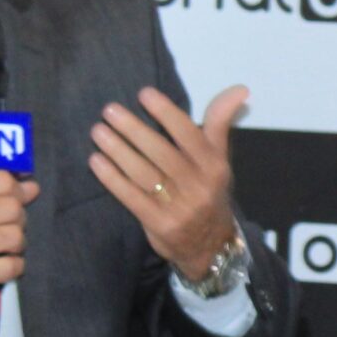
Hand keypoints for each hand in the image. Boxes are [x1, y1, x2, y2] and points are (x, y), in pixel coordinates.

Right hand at [0, 170, 39, 318]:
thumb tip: (31, 186)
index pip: (1, 180)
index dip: (18, 189)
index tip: (19, 198)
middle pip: (12, 208)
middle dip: (19, 218)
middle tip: (9, 225)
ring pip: (15, 237)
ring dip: (18, 244)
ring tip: (5, 247)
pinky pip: (10, 267)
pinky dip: (14, 266)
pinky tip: (2, 264)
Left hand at [87, 84, 248, 281]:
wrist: (211, 247)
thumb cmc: (209, 193)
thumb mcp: (219, 160)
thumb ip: (219, 124)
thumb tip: (239, 89)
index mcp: (214, 165)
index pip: (189, 134)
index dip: (167, 113)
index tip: (144, 93)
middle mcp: (199, 185)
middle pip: (161, 152)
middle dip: (133, 129)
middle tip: (109, 110)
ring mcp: (179, 207)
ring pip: (144, 173)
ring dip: (118, 150)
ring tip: (98, 131)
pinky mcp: (159, 224)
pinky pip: (132, 197)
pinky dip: (112, 178)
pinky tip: (96, 161)